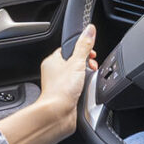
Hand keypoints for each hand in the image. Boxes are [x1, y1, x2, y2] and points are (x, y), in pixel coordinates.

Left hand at [0, 25, 96, 143]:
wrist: (58, 114)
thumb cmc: (61, 90)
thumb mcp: (77, 62)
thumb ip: (85, 46)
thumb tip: (89, 29)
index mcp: (52, 60)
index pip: (69, 48)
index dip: (82, 50)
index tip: (91, 53)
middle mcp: (54, 72)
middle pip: (74, 62)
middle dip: (86, 65)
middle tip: (90, 68)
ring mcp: (59, 85)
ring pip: (77, 76)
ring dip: (85, 77)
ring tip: (87, 81)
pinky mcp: (65, 96)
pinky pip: (77, 88)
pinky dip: (83, 89)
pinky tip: (85, 92)